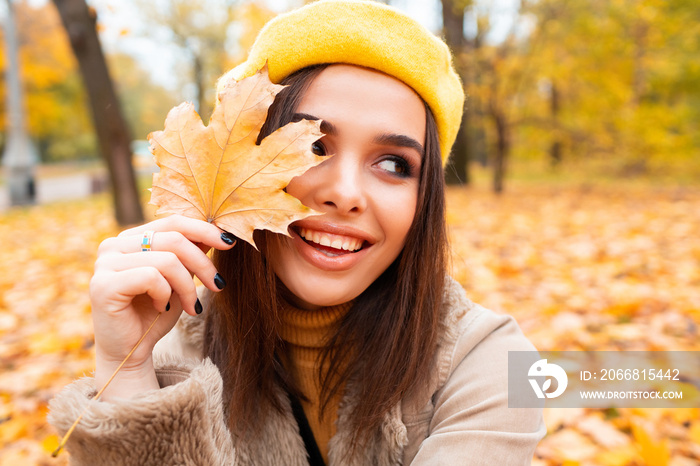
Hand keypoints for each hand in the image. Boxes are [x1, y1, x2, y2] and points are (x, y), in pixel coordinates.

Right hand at [89, 215, 235, 398]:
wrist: (131, 351)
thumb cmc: (156, 313)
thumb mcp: (180, 278)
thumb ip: (190, 253)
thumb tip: (217, 231)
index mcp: (131, 238)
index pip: (173, 222)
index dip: (204, 230)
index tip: (229, 243)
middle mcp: (114, 245)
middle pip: (174, 239)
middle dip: (203, 264)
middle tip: (219, 285)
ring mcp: (105, 263)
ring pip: (167, 260)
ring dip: (187, 286)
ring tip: (191, 306)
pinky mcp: (104, 285)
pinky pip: (151, 277)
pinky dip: (166, 294)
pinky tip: (162, 307)